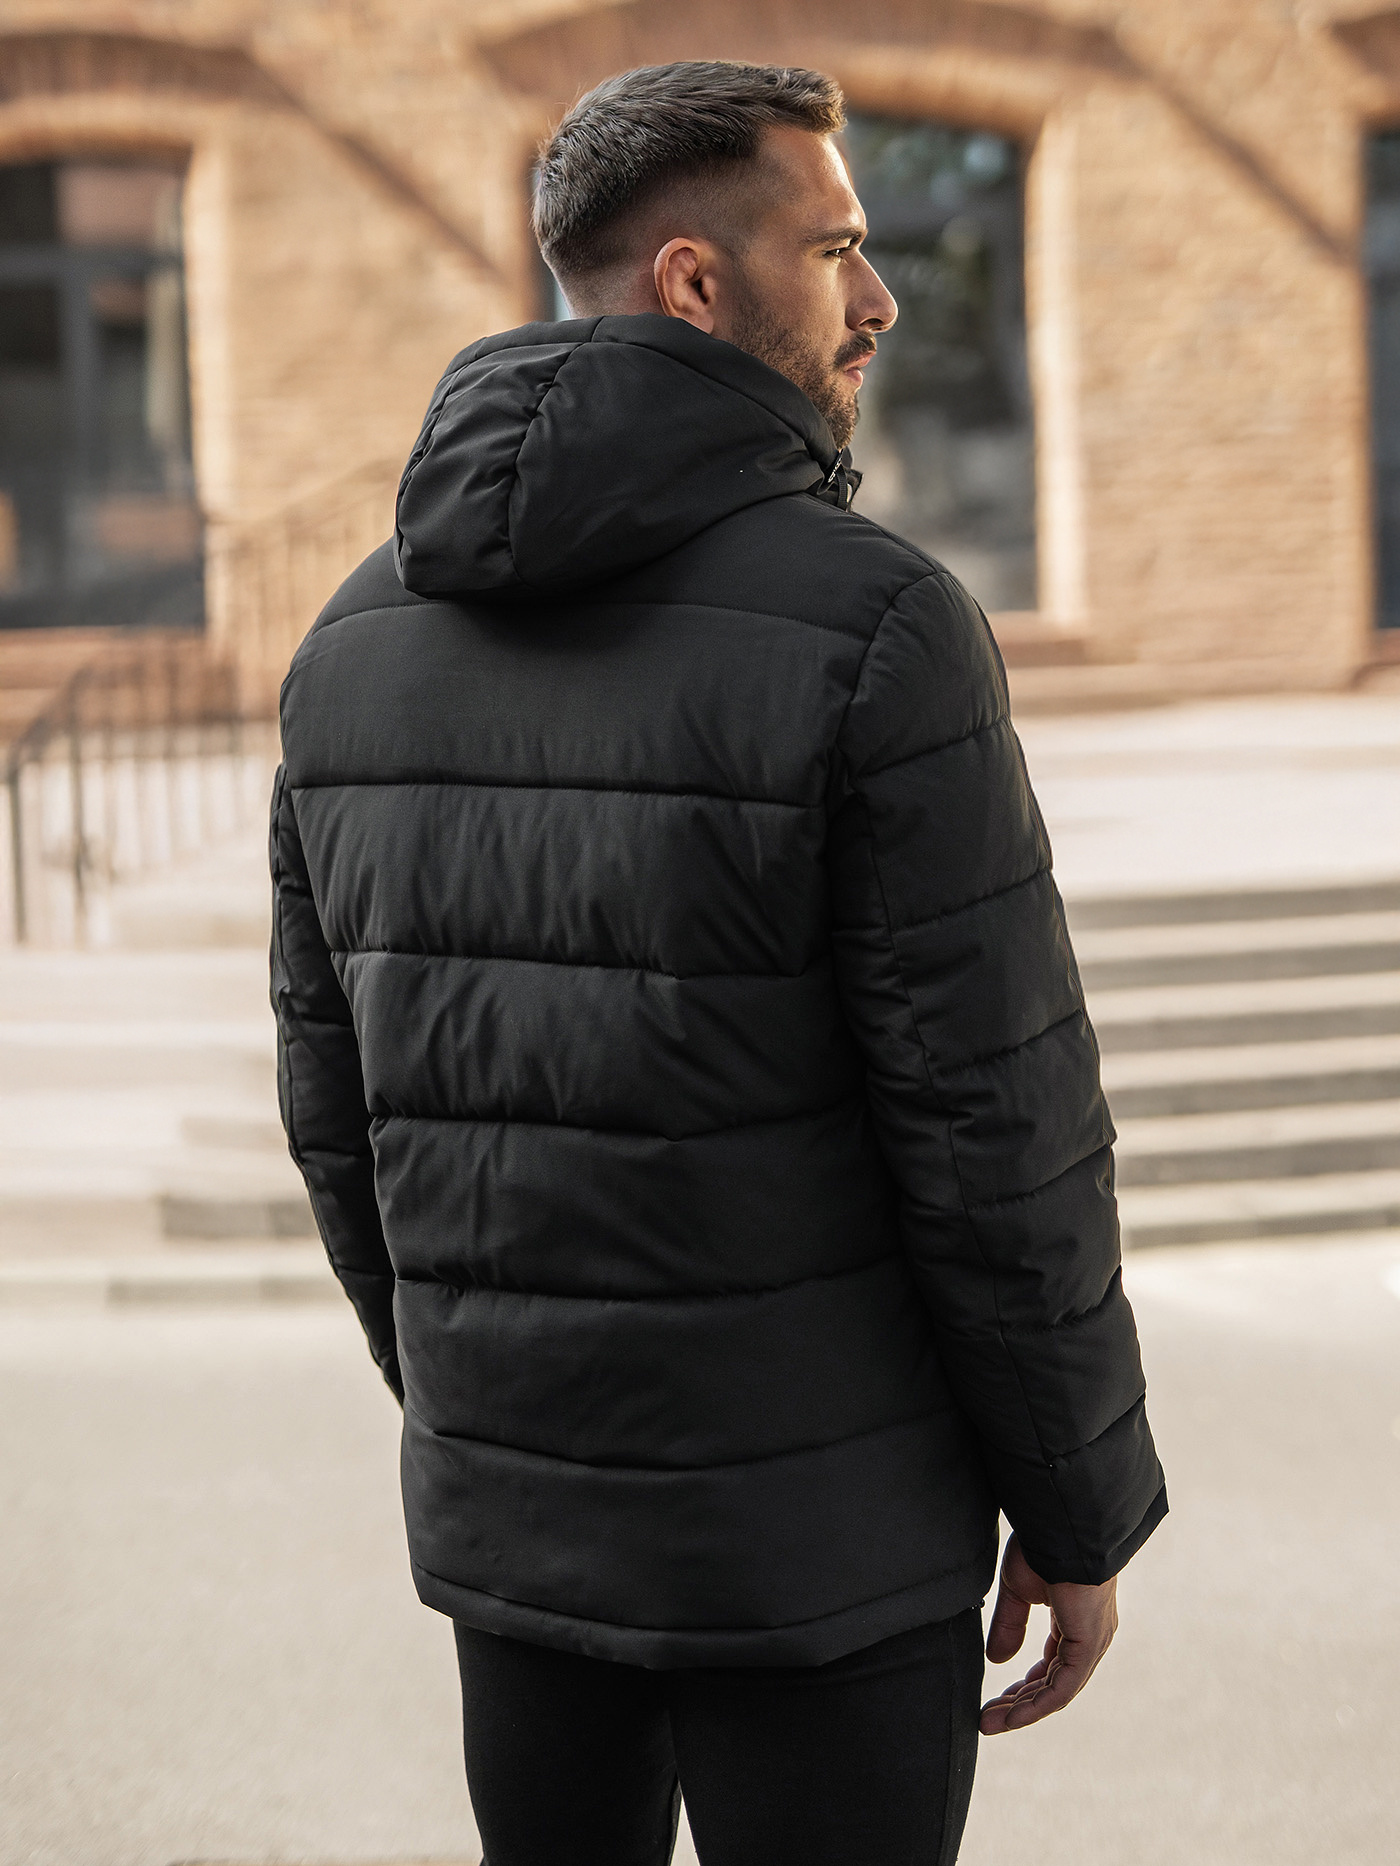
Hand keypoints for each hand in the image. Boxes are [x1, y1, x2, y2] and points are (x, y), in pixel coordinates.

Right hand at [979, 1534, 1117, 1734]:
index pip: (1051, 1665)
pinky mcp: (1088, 1646)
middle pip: (1052, 1683)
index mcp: (1076, 1621)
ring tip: (989, 1723)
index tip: (994, 1700)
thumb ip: (1010, 1625)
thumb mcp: (1018, 1589)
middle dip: (1018, 1703)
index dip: (1024, 1686)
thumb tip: (998, 1660)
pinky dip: (1035, 1706)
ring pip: (1057, 1691)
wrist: (1060, 1527)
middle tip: (987, 1719)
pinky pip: (1061, 1689)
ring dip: (1022, 1710)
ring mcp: (1091, 1643)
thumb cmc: (1042, 1547)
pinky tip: (1010, 1716)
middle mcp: (1088, 1636)